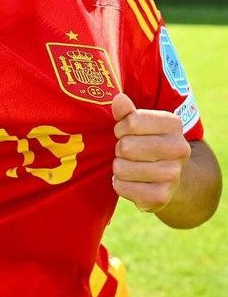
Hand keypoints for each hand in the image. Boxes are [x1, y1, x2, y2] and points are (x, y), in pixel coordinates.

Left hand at [112, 93, 190, 212]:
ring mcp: (172, 175)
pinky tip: (131, 180)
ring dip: (119, 166)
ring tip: (129, 165)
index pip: (132, 122)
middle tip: (128, 151)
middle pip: (125, 146)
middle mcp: (179, 149)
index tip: (125, 132)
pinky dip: (119, 183)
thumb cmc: (148, 142)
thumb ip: (127, 111)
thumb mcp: (140, 123)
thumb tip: (118, 99)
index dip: (121, 127)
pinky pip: (121, 187)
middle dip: (119, 148)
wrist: (171, 177)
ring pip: (121, 168)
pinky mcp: (160, 197)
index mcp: (173, 124)